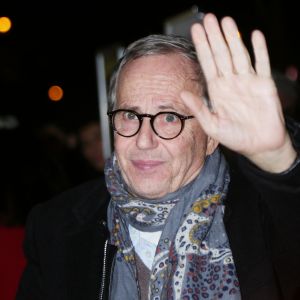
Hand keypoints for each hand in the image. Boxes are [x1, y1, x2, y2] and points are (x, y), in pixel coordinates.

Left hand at [181, 13, 296, 172]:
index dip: (202, 46)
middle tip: (208, 18)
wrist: (259, 145)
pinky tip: (254, 35)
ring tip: (225, 21)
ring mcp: (248, 81)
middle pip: (221, 54)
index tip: (196, 30)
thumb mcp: (212, 125)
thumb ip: (198, 109)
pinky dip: (260, 50)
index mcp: (217, 90)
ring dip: (233, 38)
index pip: (207, 63)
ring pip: (239, 54)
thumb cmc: (235, 137)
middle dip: (214, 36)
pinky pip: (262, 63)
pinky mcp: (265, 84)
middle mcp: (231, 82)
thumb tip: (182, 93)